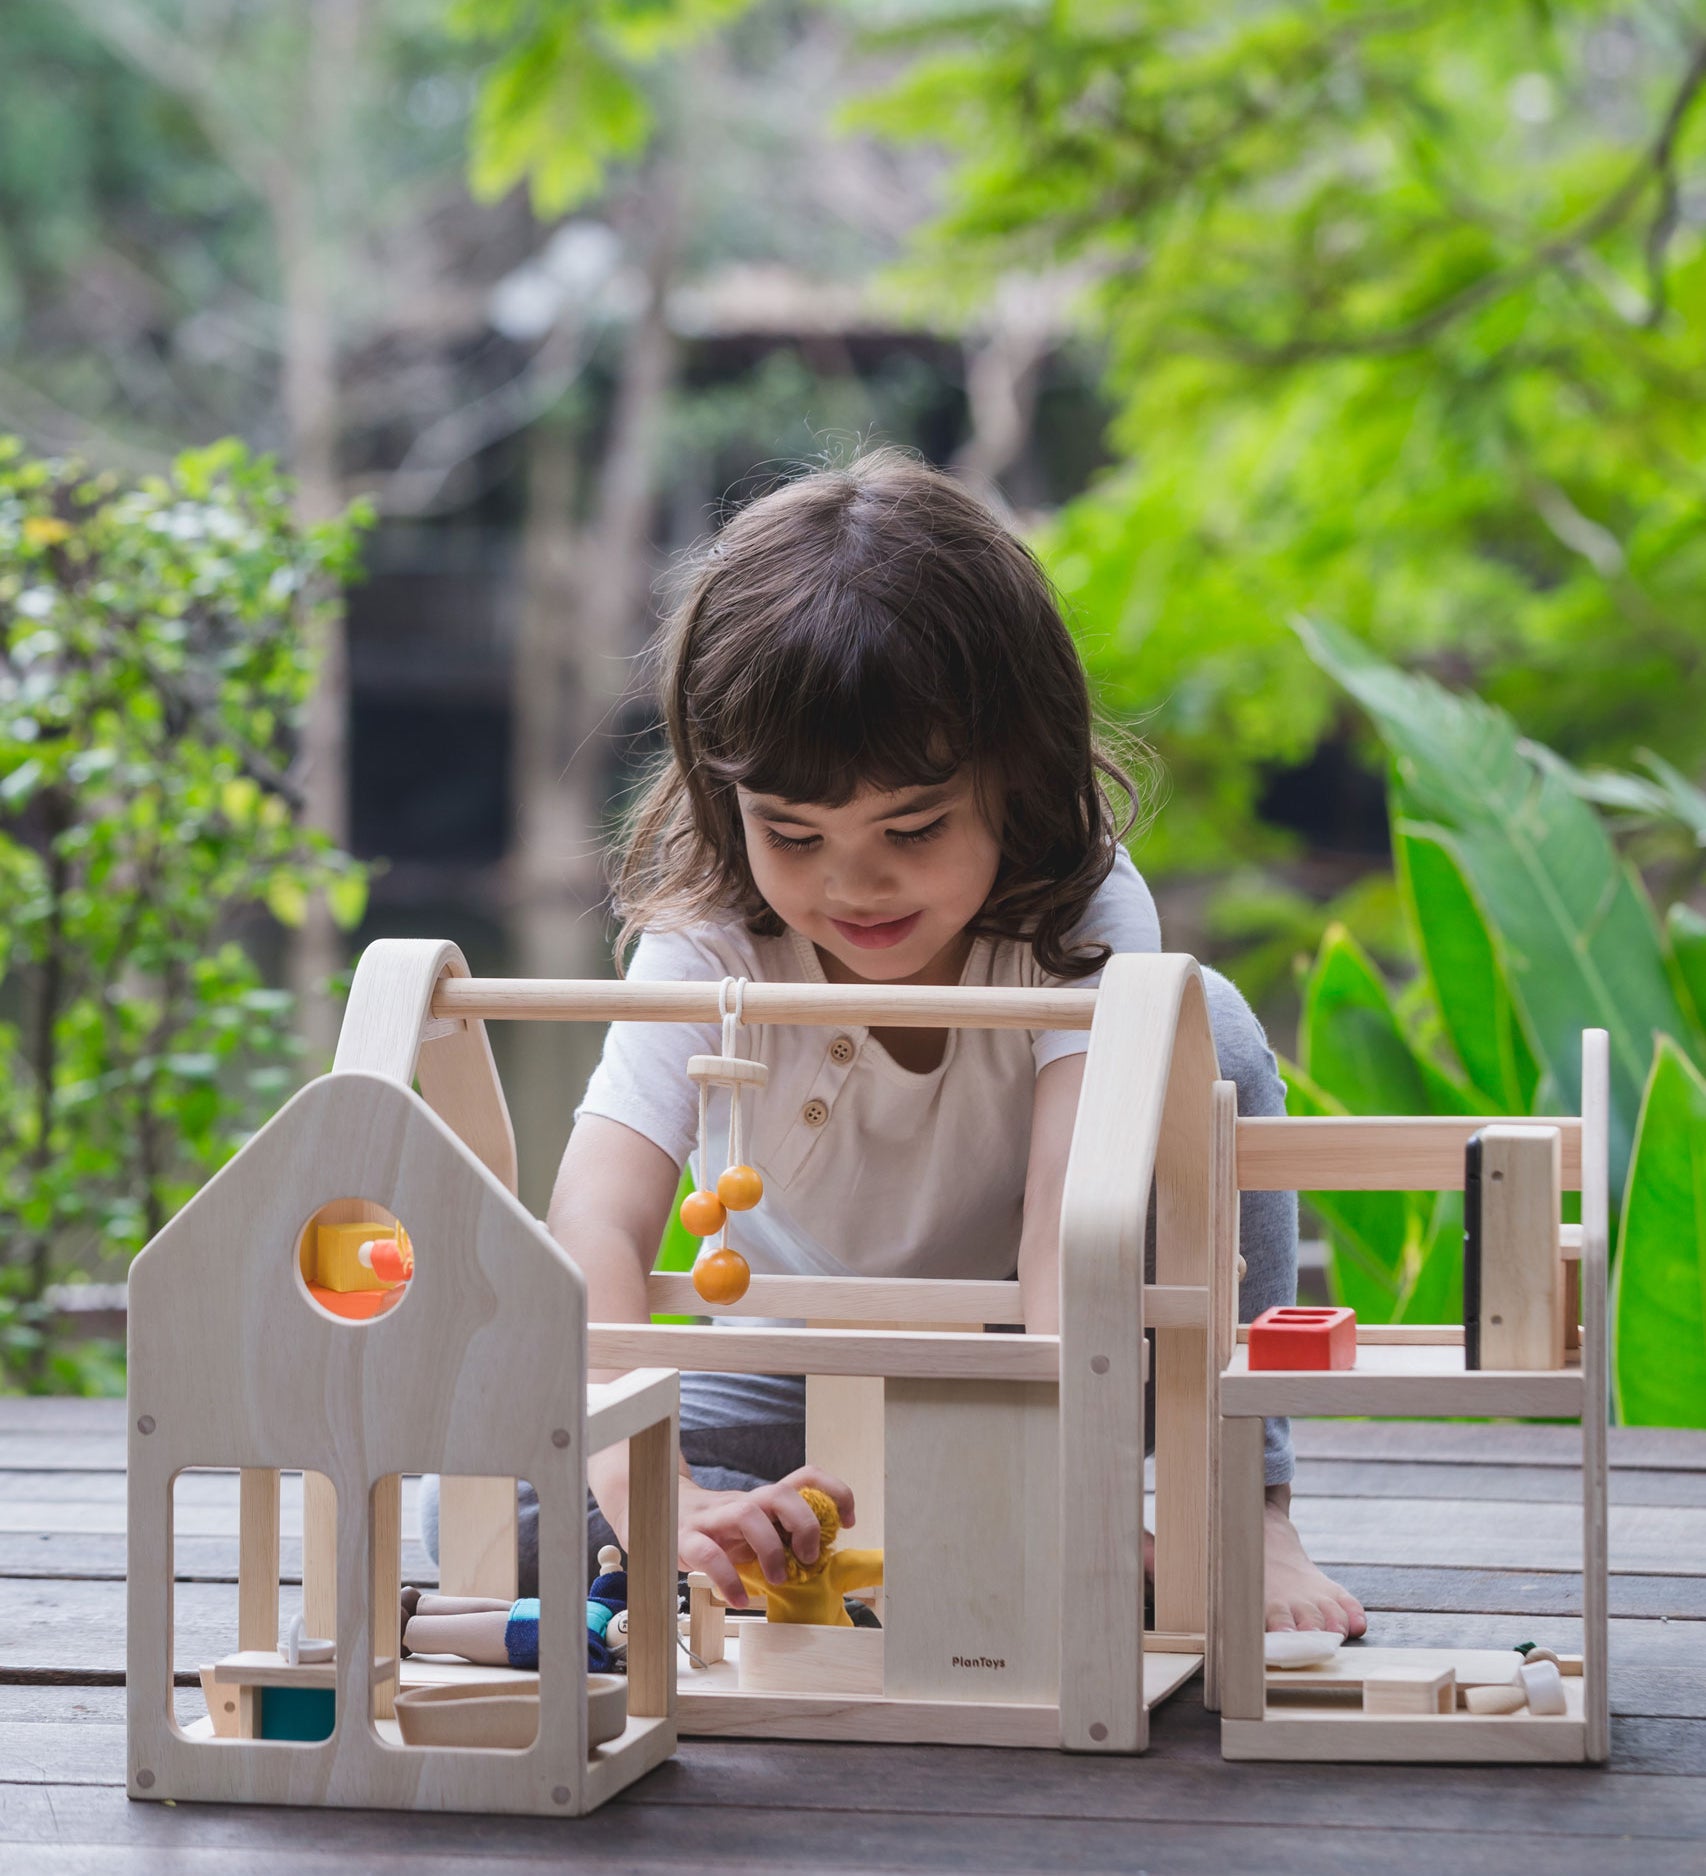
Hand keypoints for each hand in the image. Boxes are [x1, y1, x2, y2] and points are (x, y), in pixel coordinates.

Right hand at [677, 1465, 854, 1607]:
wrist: (654, 1512)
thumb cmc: (714, 1530)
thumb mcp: (751, 1531)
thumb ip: (779, 1537)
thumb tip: (820, 1559)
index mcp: (761, 1501)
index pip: (804, 1477)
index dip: (834, 1492)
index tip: (847, 1522)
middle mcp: (741, 1503)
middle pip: (780, 1492)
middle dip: (804, 1523)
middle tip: (809, 1557)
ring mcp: (712, 1518)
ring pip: (747, 1514)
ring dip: (770, 1548)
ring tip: (777, 1579)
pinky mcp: (685, 1538)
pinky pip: (708, 1554)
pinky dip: (726, 1579)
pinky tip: (737, 1599)